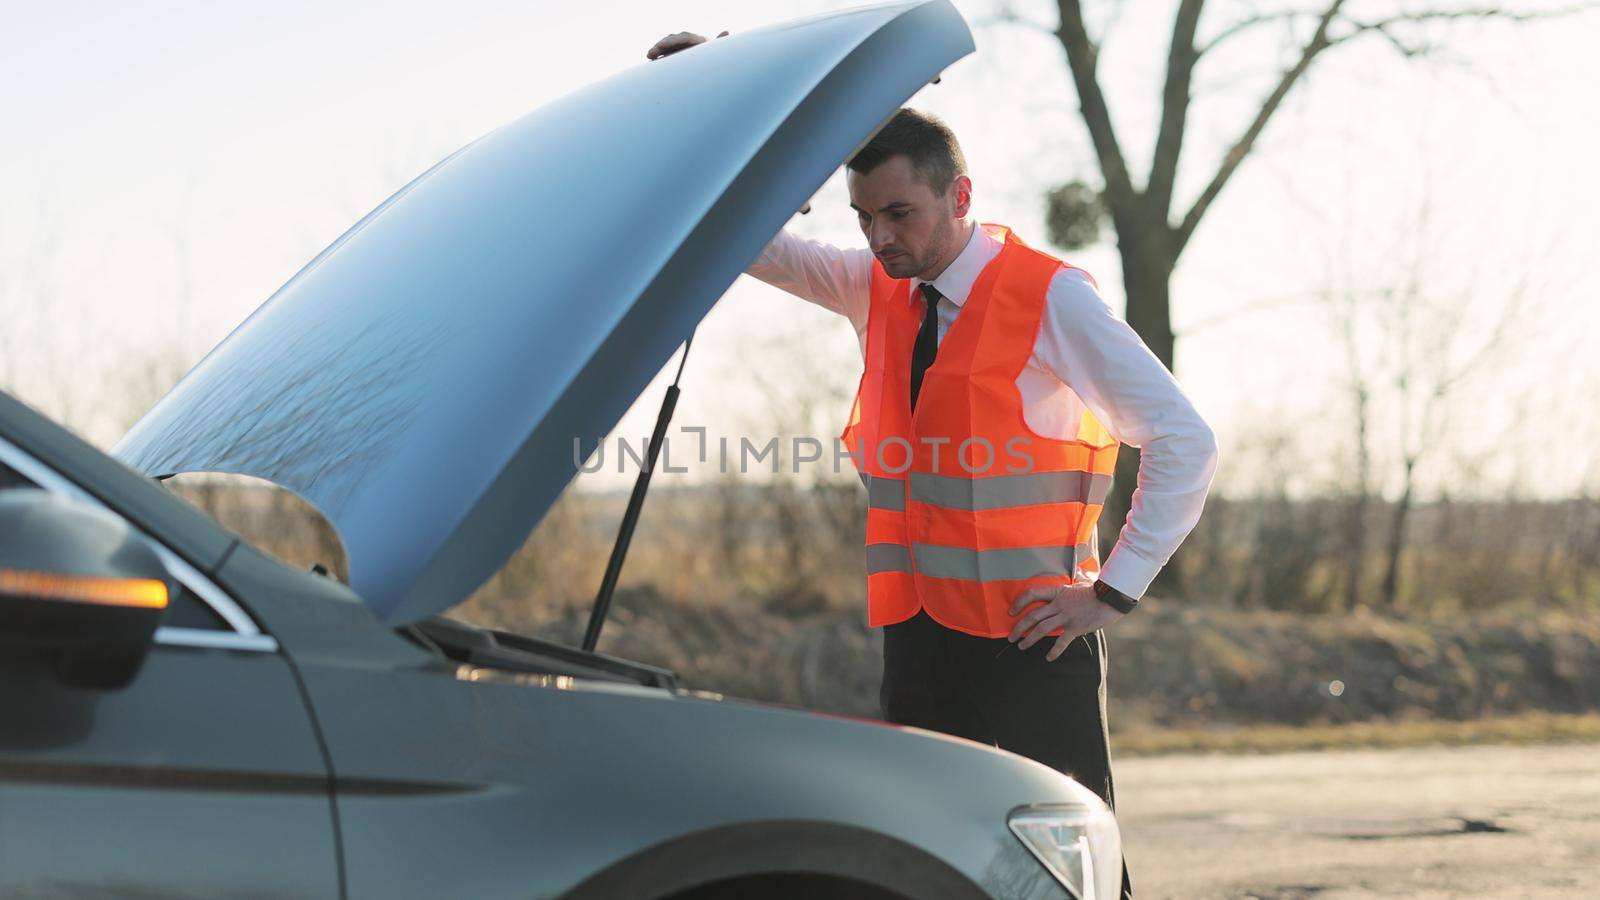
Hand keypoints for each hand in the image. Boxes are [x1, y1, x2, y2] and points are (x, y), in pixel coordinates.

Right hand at [646, 30, 728, 59]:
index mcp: (699, 41)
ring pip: (668, 45)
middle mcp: (690, 42)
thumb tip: (727, 31)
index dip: (672, 41)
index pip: (683, 38)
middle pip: (673, 40)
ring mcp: (683, 48)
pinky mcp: (678, 54)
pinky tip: (651, 59)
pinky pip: (667, 52)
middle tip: (650, 54)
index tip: (660, 45)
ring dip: (657, 49)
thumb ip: (719, 43)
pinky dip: (659, 54)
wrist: (713, 74)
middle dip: (661, 45)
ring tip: (649, 56)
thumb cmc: (716, 64)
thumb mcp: (716, 56)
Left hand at [1008, 582, 1123, 660]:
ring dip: (1029, 639)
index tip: (1011, 611)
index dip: (1019, 603)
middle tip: (1011, 637)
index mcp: (1057, 592)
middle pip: (1033, 616)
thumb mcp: (1080, 583)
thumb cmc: (1097, 589)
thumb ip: (1072, 585)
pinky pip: (1061, 642)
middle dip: (1019, 628)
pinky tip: (1049, 658)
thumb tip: (1073, 579)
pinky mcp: (1075, 628)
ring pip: (1041, 629)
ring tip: (1022, 646)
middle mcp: (1058, 604)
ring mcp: (1066, 616)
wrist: (1111, 597)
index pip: (1032, 594)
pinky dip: (1054, 651)